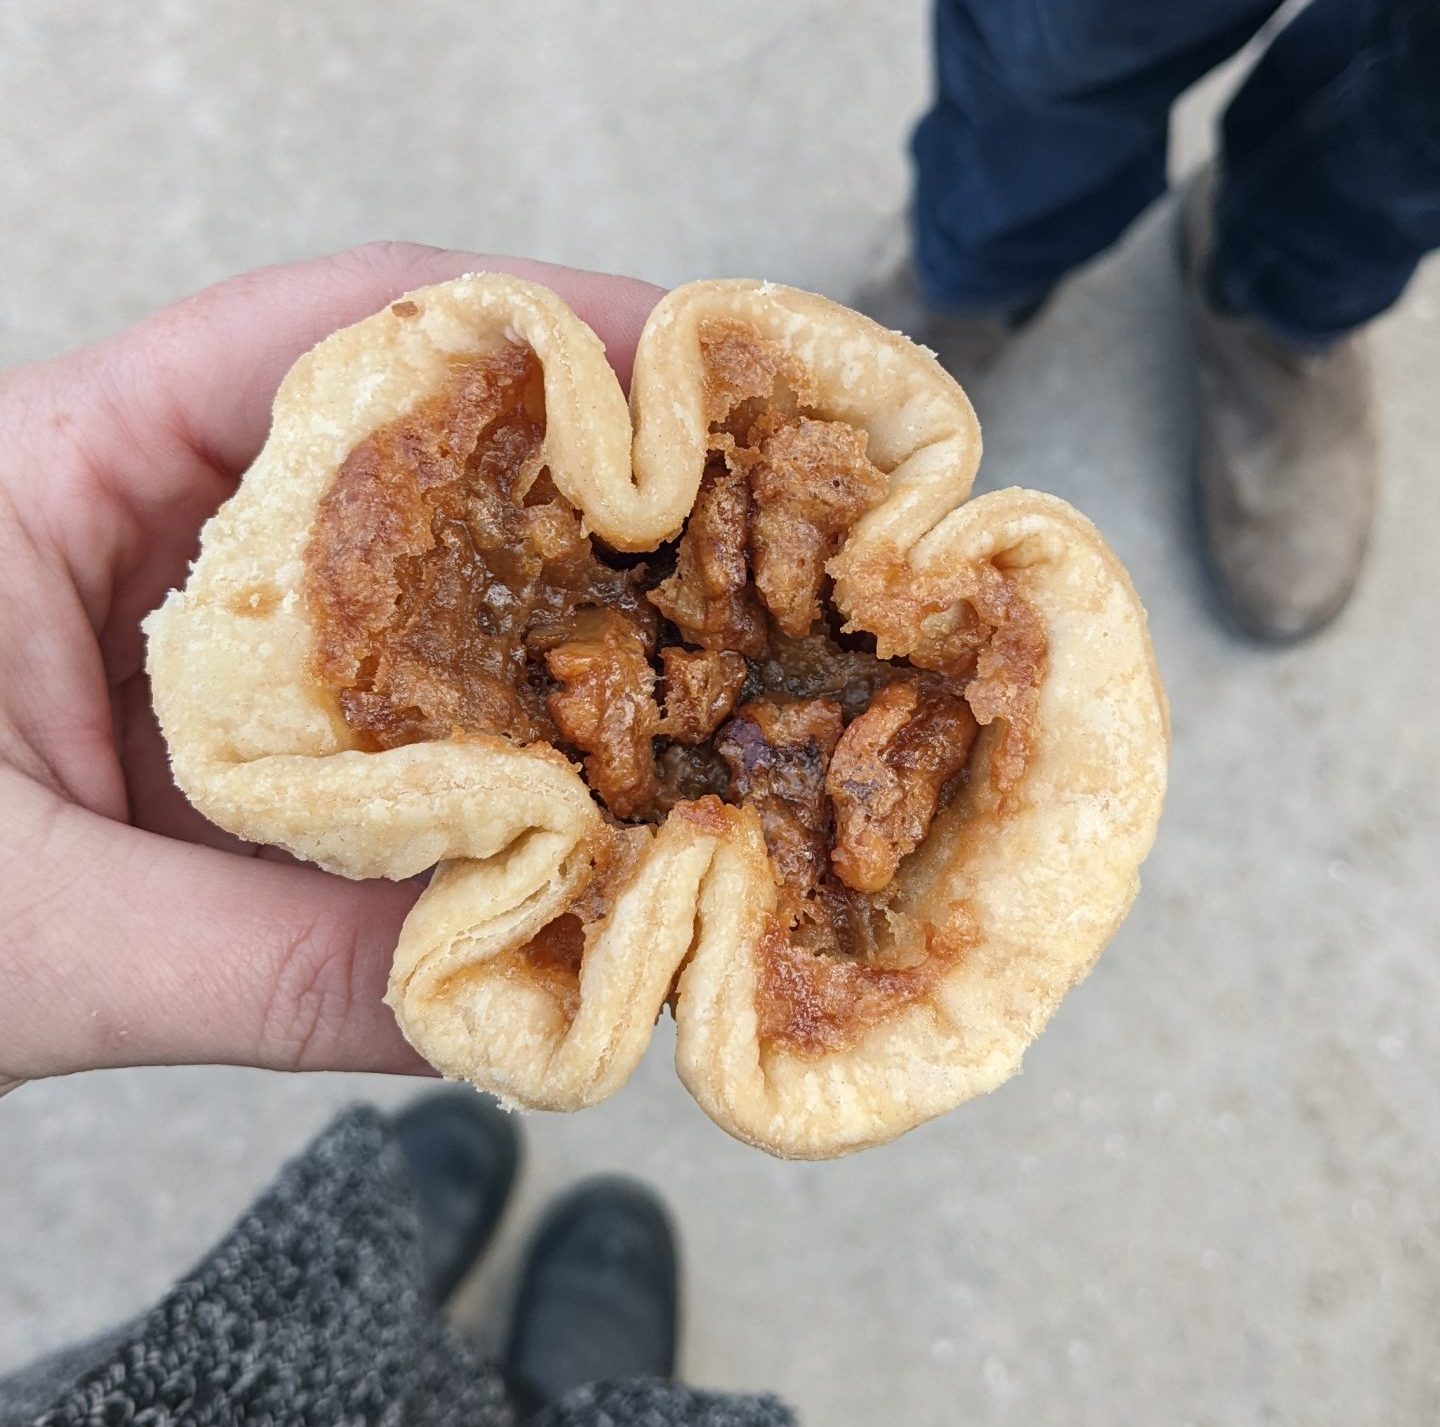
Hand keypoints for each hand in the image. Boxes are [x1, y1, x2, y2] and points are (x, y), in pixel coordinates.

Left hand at [0, 242, 662, 1082]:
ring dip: (549, 610)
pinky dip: (487, 731)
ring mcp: (199, 630)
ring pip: (411, 581)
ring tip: (706, 634)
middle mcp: (148, 527)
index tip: (681, 362)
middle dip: (581, 471)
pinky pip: (387, 705)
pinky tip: (586, 770)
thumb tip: (504, 998)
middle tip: (745, 511)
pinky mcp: (226, 734)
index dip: (521, 326)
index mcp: (56, 471)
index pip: (321, 334)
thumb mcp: (21, 935)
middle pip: (402, 442)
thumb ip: (259, 969)